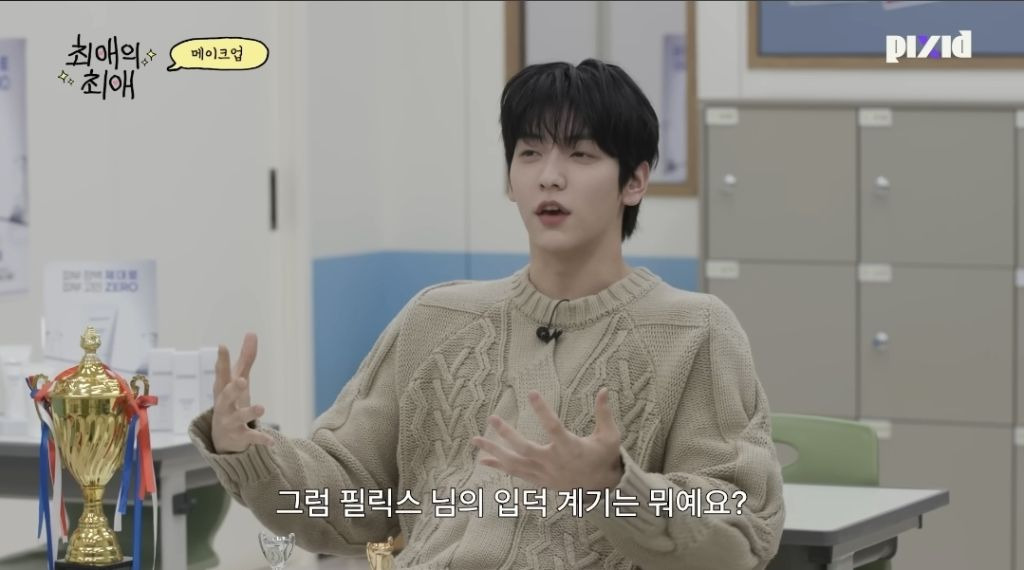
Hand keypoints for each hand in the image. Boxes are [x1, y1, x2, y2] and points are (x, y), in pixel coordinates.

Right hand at [211, 333, 273, 453]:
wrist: (221, 438)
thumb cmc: (231, 402)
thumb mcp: (238, 380)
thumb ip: (246, 358)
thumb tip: (251, 333)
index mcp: (223, 390)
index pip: (221, 373)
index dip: (221, 360)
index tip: (222, 346)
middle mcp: (224, 406)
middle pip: (225, 396)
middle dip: (233, 389)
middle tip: (242, 380)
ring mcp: (231, 422)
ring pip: (239, 417)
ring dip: (249, 412)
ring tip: (262, 408)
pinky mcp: (240, 436)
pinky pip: (251, 437)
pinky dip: (261, 439)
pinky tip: (271, 440)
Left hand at [470, 387, 623, 491]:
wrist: (601, 487)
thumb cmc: (604, 457)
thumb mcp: (610, 436)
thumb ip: (604, 413)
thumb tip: (604, 389)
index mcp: (571, 448)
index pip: (554, 427)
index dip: (543, 410)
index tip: (532, 392)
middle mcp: (554, 462)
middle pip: (525, 449)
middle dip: (507, 435)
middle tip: (493, 418)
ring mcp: (544, 473)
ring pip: (514, 463)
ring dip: (494, 451)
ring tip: (475, 439)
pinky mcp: (538, 479)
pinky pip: (514, 473)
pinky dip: (498, 466)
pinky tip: (482, 458)